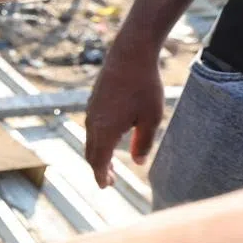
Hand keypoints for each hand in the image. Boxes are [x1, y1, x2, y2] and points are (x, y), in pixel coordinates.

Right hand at [85, 39, 164, 186]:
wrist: (130, 55)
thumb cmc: (144, 87)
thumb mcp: (151, 118)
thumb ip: (144, 143)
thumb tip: (138, 161)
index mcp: (105, 131)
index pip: (99, 161)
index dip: (101, 176)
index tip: (106, 187)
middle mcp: (93, 123)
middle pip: (91, 153)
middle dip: (99, 168)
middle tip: (110, 179)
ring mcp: (91, 111)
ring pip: (91, 139)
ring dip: (99, 153)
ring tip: (110, 161)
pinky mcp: (94, 101)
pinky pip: (92, 127)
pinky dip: (98, 139)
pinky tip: (111, 136)